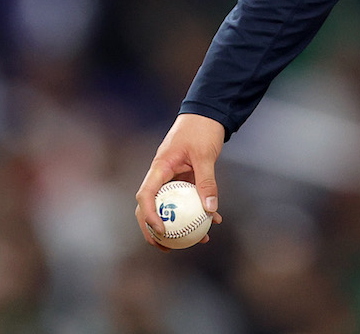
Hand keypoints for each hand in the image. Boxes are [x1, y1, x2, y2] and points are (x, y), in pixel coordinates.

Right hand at [135, 113, 225, 250]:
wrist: (209, 113)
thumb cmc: (202, 129)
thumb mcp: (205, 155)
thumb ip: (207, 181)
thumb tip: (210, 210)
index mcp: (160, 167)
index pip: (145, 195)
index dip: (148, 215)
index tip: (161, 231)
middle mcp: (162, 175)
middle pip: (150, 206)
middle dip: (154, 230)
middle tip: (166, 247)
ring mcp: (172, 177)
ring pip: (170, 206)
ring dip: (179, 224)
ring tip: (194, 242)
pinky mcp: (185, 178)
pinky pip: (187, 198)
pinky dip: (198, 210)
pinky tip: (214, 221)